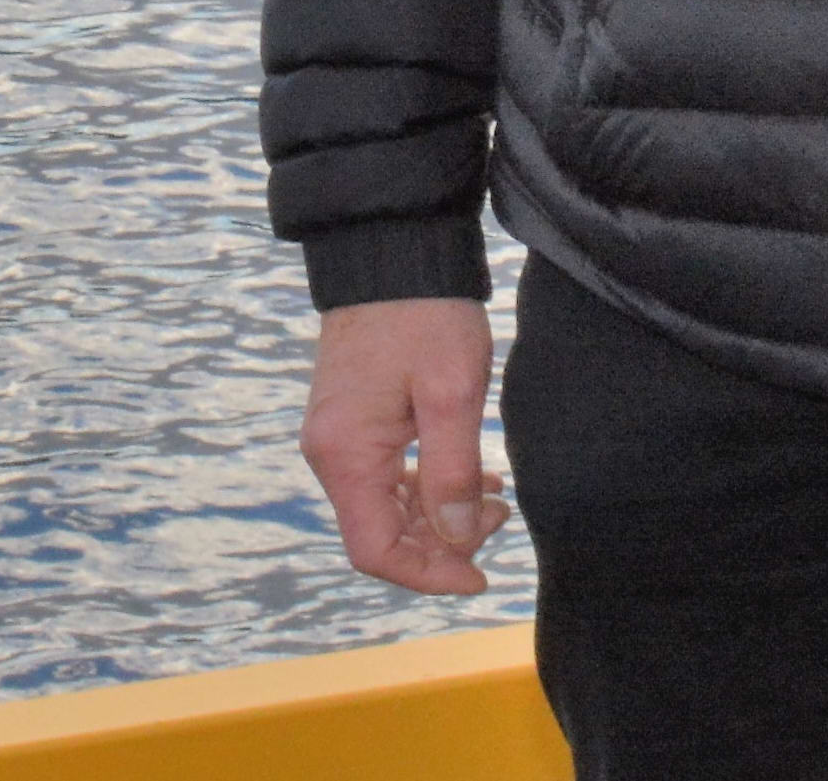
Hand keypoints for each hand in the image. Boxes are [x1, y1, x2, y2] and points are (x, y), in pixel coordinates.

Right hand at [300, 297, 505, 594]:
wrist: (392, 250)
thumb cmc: (424, 315)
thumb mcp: (453, 394)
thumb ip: (453, 475)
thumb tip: (460, 540)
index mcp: (346, 454)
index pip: (375, 550)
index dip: (428, 575)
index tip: (481, 576)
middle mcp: (329, 453)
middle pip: (379, 534)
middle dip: (440, 544)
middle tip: (499, 518)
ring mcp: (336, 436)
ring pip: (384, 507)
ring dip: (437, 515)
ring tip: (493, 497)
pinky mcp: (351, 421)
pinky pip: (383, 476)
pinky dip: (424, 487)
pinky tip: (468, 474)